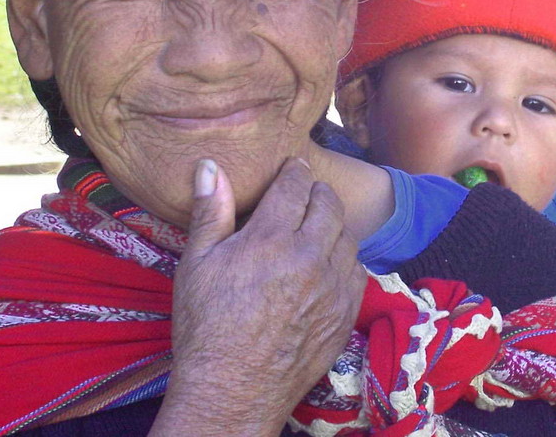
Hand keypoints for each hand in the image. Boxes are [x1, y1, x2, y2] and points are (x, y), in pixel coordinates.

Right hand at [151, 158, 365, 435]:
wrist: (232, 390)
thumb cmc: (206, 325)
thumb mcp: (197, 263)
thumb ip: (211, 211)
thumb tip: (211, 165)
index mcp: (271, 239)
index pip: (295, 186)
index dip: (295, 171)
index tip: (294, 167)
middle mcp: (309, 257)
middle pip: (329, 205)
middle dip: (318, 192)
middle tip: (306, 192)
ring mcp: (332, 287)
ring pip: (348, 236)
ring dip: (334, 225)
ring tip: (316, 227)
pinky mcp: (345, 313)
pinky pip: (358, 271)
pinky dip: (345, 260)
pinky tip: (327, 263)